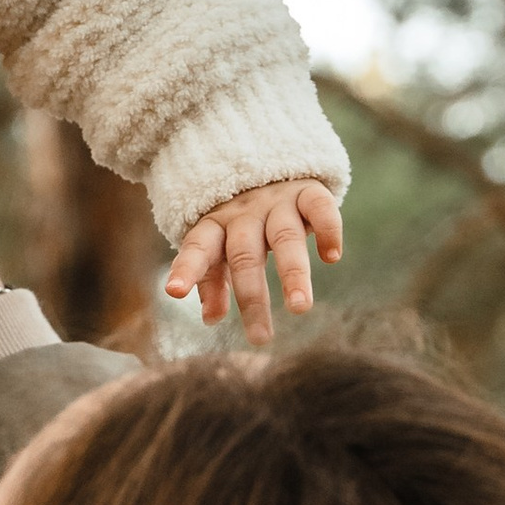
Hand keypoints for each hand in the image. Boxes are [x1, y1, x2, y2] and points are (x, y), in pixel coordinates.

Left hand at [164, 180, 342, 345]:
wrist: (272, 168)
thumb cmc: (242, 223)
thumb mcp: (222, 247)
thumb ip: (213, 282)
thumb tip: (210, 319)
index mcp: (216, 226)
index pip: (198, 247)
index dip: (186, 268)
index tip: (173, 292)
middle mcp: (245, 214)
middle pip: (245, 254)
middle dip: (251, 296)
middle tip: (260, 337)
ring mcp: (278, 202)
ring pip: (285, 236)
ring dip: (293, 272)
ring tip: (300, 307)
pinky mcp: (308, 192)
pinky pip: (319, 207)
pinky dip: (327, 230)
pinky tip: (331, 256)